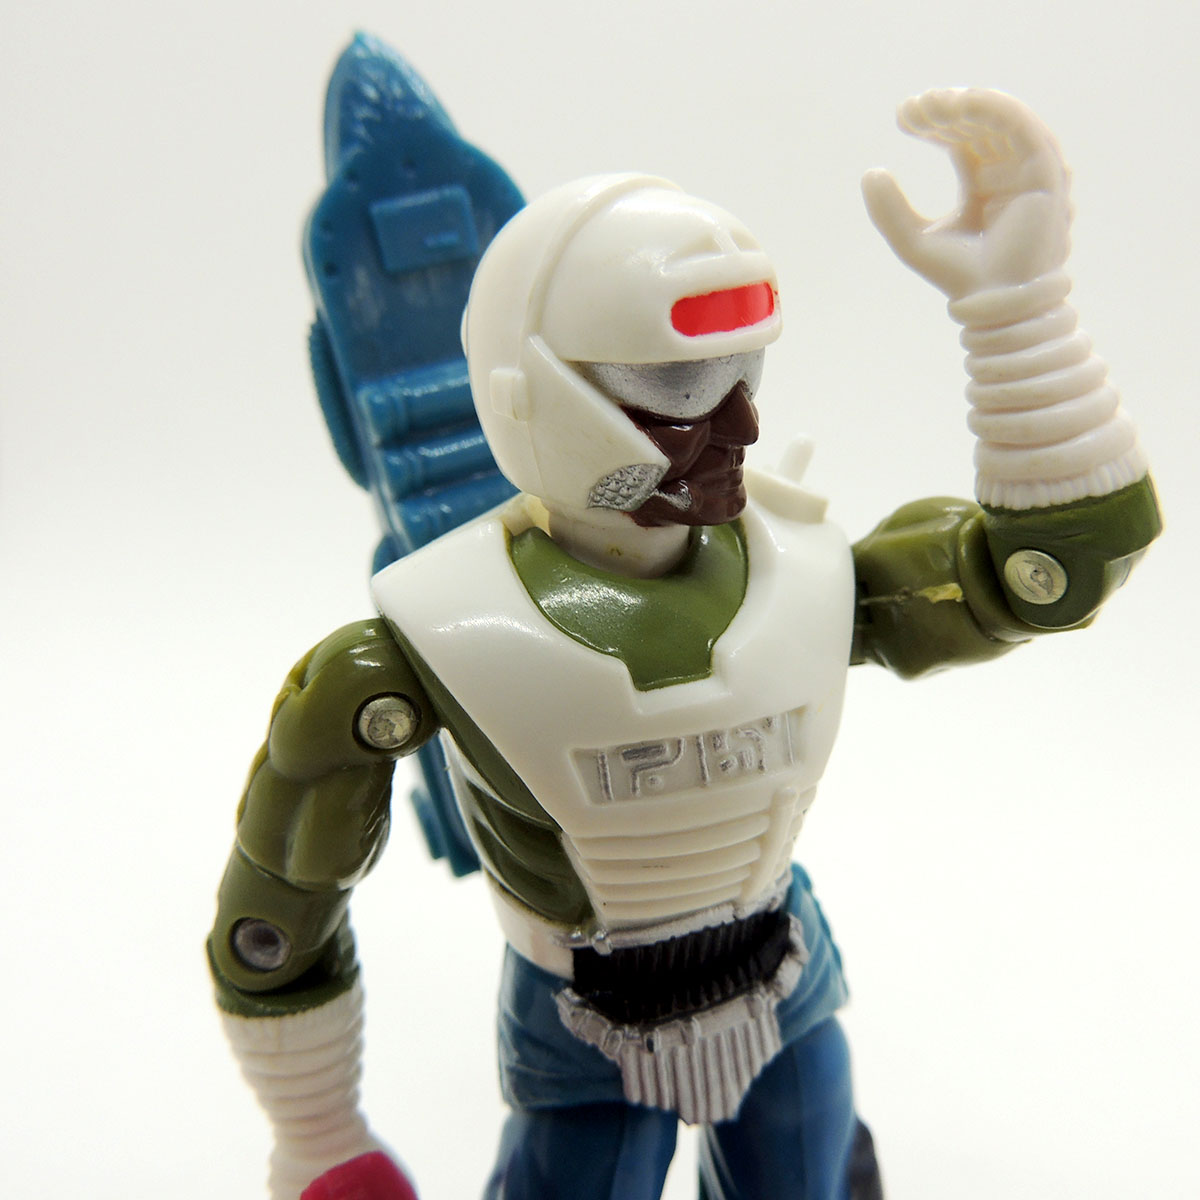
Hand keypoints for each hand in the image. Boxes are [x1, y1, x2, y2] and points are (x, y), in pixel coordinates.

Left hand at [862, 88, 1071, 299]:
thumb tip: (870, 172)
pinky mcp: (1044, 176)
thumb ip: (890, 211)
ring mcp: (1028, 171)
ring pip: (1001, 121)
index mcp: (981, 181)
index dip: (933, 122)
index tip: (903, 115)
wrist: (992, 303)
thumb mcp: (912, 240)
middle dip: (946, 110)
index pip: (958, 138)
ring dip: (971, 105)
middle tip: (915, 105)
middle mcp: (1007, 171)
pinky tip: (968, 103)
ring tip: (937, 102)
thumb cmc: (960, 277)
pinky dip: (999, 111)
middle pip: (977, 125)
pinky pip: (1024, 131)